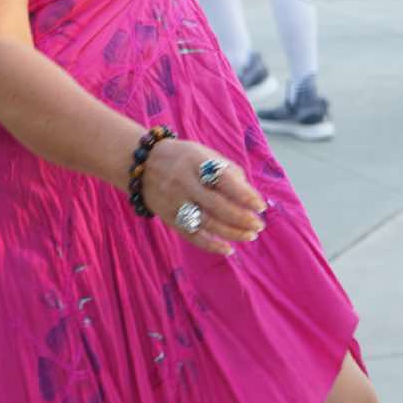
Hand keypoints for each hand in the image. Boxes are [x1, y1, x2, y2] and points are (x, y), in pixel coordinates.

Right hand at [143, 138, 266, 257]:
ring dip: (231, 232)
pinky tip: (228, 249)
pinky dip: (211, 245)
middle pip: (216, 205)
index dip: (244, 195)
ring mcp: (174, 201)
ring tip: (250, 235)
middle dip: (241, 218)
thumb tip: (249, 195)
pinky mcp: (169, 217)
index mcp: (195, 161)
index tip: (261, 206)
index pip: (224, 180)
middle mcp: (184, 182)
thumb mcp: (203, 153)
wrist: (142, 165)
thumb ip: (227, 170)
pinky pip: (191, 235)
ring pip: (206, 222)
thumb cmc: (183, 158)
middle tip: (259, 225)